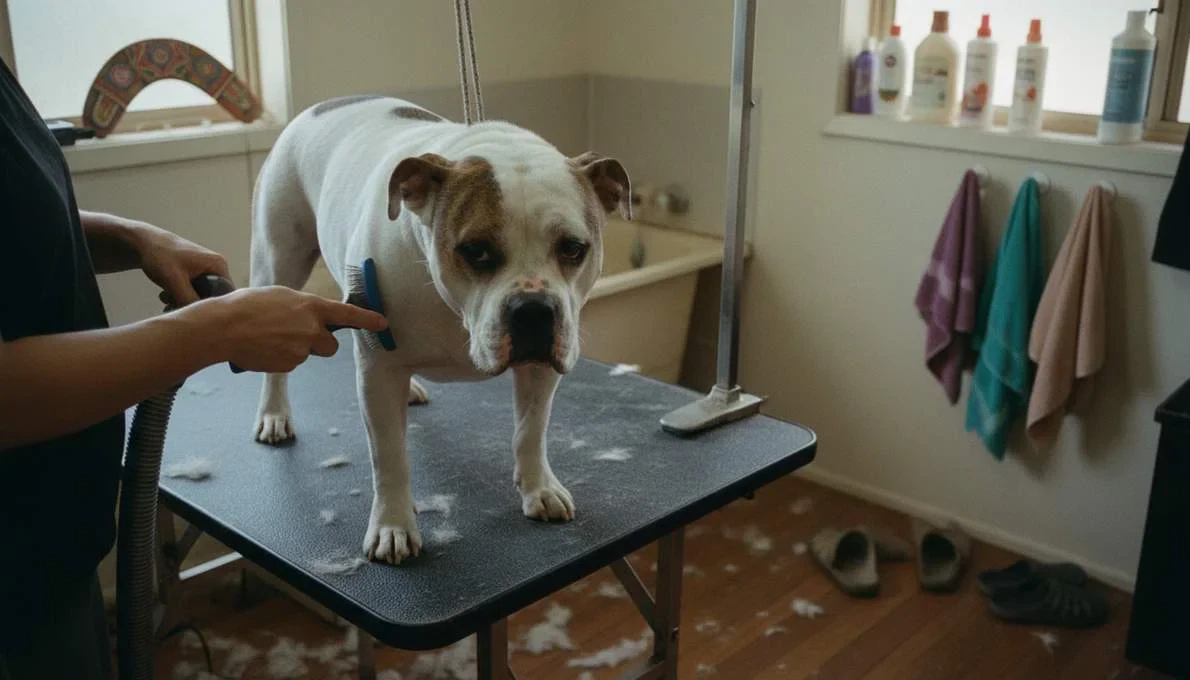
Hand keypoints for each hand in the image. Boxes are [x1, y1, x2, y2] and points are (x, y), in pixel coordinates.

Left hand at [128, 222, 230, 305]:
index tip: (193, 311)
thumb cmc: (160, 255)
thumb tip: (199, 317)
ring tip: (166, 298)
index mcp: (219, 265)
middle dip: (193, 303)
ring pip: (201, 294)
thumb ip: (189, 299)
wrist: (144, 242)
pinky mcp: (196, 272)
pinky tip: (166, 294)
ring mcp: (206, 268)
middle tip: (173, 304)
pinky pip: (194, 290)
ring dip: (183, 300)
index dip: (211, 305)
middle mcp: (217, 266)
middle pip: (213, 295)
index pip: (226, 294)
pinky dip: (180, 295)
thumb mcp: (175, 280)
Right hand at [194, 286, 388, 372]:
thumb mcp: (280, 296)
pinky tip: (263, 347)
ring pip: (308, 354)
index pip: (347, 314)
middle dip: (318, 343)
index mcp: (311, 306)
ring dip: (296, 348)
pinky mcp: (288, 365)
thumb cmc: (247, 305)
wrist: (223, 328)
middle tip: (296, 334)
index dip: (368, 319)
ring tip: (270, 337)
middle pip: (330, 345)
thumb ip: (301, 307)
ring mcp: (300, 349)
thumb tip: (309, 317)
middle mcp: (311, 329)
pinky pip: (291, 363)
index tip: (383, 324)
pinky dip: (281, 357)